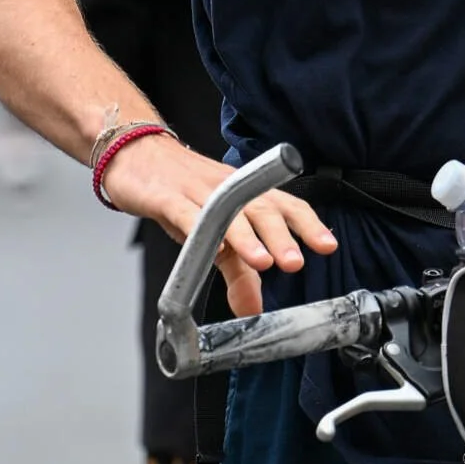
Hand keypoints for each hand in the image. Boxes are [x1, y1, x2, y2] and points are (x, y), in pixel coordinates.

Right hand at [99, 135, 336, 316]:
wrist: (137, 154)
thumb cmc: (182, 192)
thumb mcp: (214, 233)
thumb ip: (238, 271)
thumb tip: (254, 310)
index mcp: (246, 194)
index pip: (284, 205)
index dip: (308, 224)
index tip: (328, 246)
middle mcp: (228, 189)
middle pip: (260, 208)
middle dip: (281, 235)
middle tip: (296, 262)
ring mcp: (197, 191)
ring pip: (227, 210)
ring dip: (247, 236)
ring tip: (263, 262)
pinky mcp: (166, 197)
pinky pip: (186, 213)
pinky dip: (199, 229)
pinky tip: (211, 248)